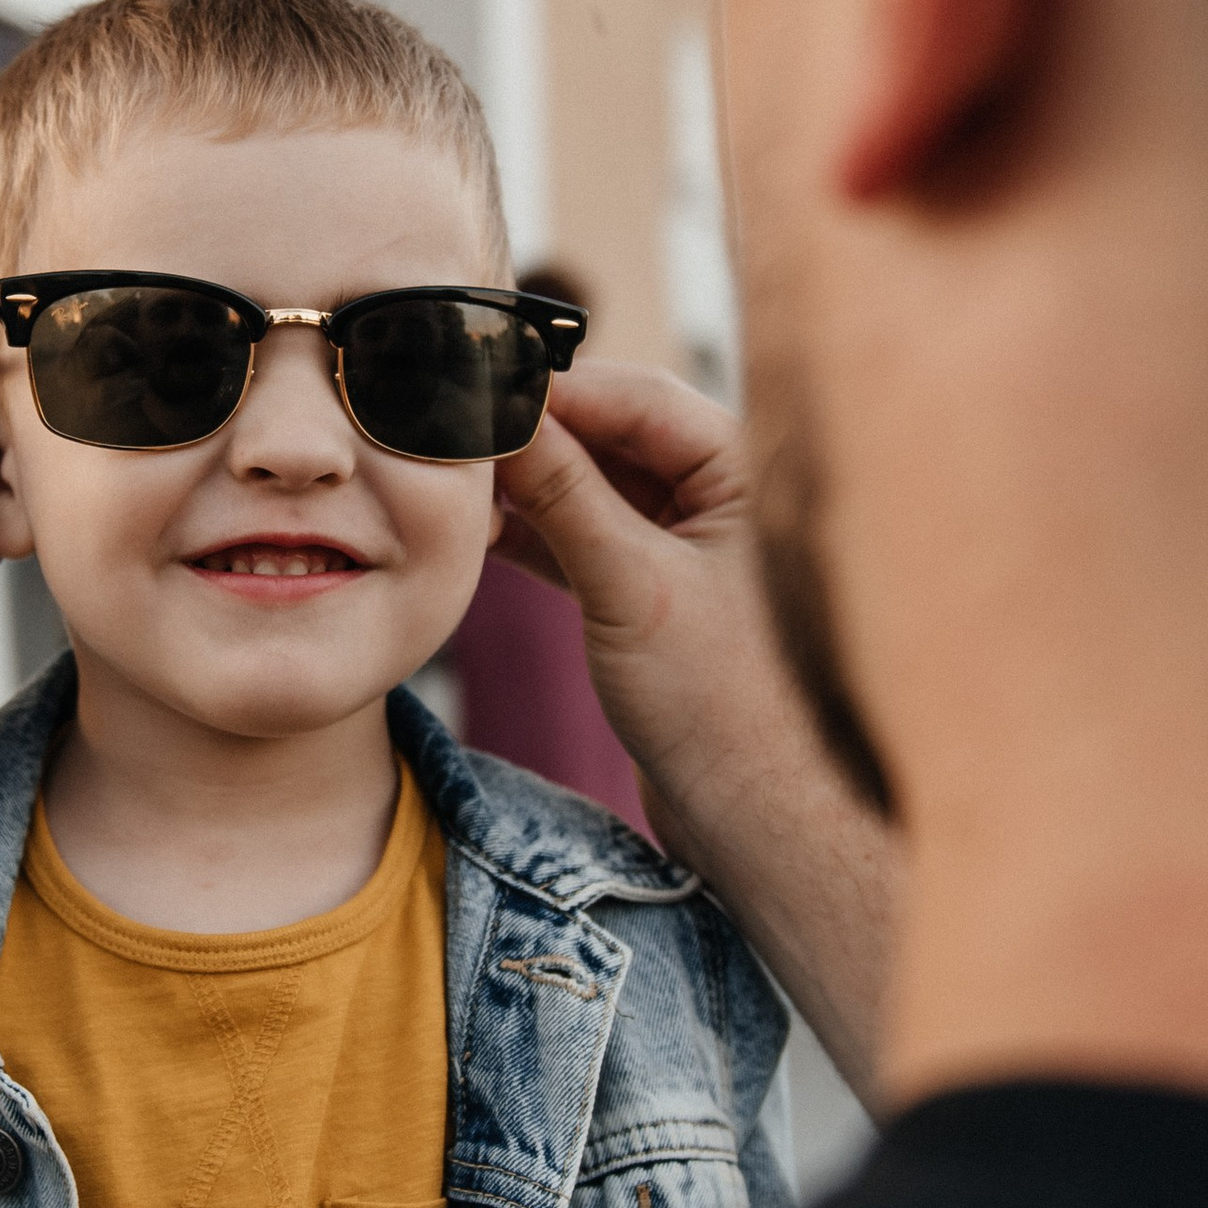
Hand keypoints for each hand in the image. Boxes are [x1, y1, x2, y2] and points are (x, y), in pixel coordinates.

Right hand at [496, 363, 896, 1088]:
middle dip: (535, 435)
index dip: (552, 392)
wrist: (756, 817)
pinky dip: (541, 533)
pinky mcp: (663, 589)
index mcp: (752, 472)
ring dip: (531, 487)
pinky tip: (485, 537)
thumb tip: (504, 416)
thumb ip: (566, 494)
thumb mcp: (630, 586)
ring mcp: (695, 542)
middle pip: (615, 431)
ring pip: (598, 484)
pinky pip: (593, 534)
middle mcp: (730, 495)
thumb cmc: (726, 707)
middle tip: (452, 436)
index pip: (637, 397)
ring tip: (459, 491)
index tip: (472, 389)